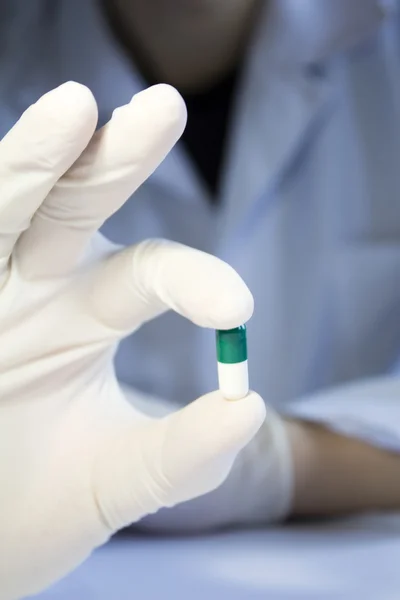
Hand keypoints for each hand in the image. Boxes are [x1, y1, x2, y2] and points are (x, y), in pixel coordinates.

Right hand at [0, 82, 264, 598]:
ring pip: (9, 209)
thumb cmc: (44, 500)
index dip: (193, 281)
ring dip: (34, 162)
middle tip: (163, 109)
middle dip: (116, 158)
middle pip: (79, 204)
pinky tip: (1, 182)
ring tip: (72, 108)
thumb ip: (182, 454)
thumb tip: (247, 409)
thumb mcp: (119, 477)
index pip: (148, 271)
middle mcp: (37, 284)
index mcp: (89, 311)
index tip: (237, 308)